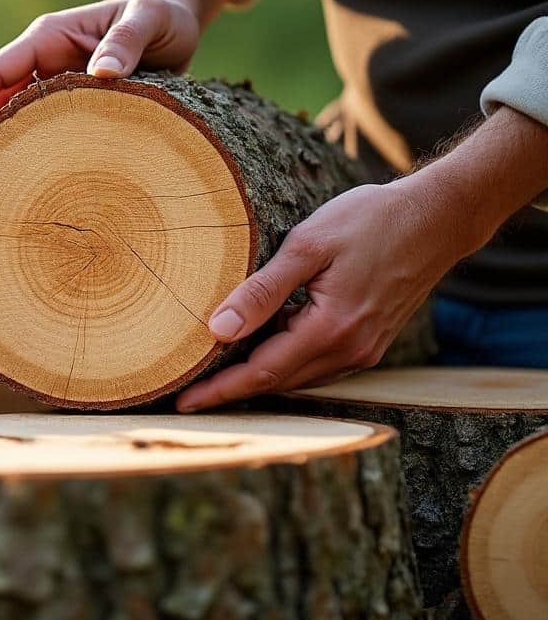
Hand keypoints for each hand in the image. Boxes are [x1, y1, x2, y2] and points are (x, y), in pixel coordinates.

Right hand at [0, 0, 201, 191]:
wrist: (177, 24)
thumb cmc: (162, 16)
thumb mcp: (152, 19)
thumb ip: (129, 40)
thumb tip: (103, 72)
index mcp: (47, 39)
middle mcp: (40, 64)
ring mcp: (51, 89)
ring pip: (4, 125)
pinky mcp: (67, 112)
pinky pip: (33, 136)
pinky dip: (16, 161)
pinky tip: (8, 192)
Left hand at [175, 180, 473, 411]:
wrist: (438, 217)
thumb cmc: (371, 220)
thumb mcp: (307, 246)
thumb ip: (262, 291)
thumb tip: (218, 330)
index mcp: (330, 330)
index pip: (260, 373)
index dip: (218, 390)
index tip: (181, 403)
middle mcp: (350, 351)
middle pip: (277, 382)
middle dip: (231, 388)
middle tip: (185, 389)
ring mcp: (364, 350)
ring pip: (297, 375)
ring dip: (257, 375)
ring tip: (213, 370)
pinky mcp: (370, 341)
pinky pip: (316, 363)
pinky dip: (285, 360)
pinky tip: (261, 343)